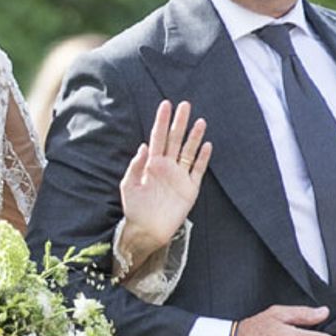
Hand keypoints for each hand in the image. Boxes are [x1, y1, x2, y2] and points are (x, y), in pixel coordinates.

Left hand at [118, 100, 211, 262]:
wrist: (147, 230)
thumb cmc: (135, 208)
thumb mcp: (129, 185)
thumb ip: (136, 166)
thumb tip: (143, 146)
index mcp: (151, 163)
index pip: (158, 137)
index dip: (162, 121)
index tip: (166, 105)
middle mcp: (167, 166)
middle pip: (175, 140)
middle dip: (180, 122)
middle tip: (185, 105)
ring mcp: (179, 176)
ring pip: (188, 151)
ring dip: (194, 137)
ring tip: (200, 121)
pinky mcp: (190, 188)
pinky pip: (198, 170)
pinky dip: (202, 158)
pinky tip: (207, 145)